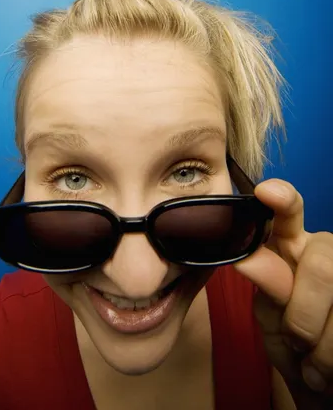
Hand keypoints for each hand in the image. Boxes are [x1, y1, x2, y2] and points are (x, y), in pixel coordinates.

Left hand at [234, 179, 332, 408]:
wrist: (321, 381)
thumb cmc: (292, 342)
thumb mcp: (271, 314)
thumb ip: (268, 284)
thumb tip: (249, 258)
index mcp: (292, 245)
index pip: (289, 211)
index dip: (283, 199)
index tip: (267, 192)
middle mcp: (324, 250)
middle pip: (322, 265)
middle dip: (304, 315)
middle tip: (295, 342)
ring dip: (321, 347)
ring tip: (312, 363)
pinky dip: (329, 361)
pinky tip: (324, 369)